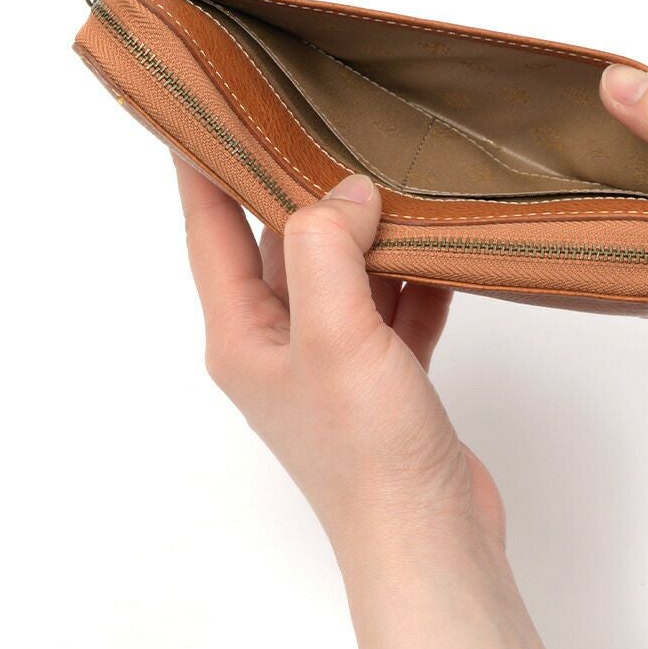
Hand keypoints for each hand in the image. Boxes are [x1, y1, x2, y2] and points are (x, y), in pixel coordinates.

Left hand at [172, 156, 503, 561]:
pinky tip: (443, 242)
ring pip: (344, 269)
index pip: (210, 231)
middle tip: (325, 121)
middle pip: (282, 243)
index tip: (207, 108)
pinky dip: (414, 271)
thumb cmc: (367, 455)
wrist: (432, 540)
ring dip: (369, 230)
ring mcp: (335, 358)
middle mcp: (281, 342)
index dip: (204, 168)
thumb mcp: (332, 336)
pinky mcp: (386, 373)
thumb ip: (327, 251)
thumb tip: (347, 192)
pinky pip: (394, 302)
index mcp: (243, 335)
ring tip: (396, 171)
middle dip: (303, 186)